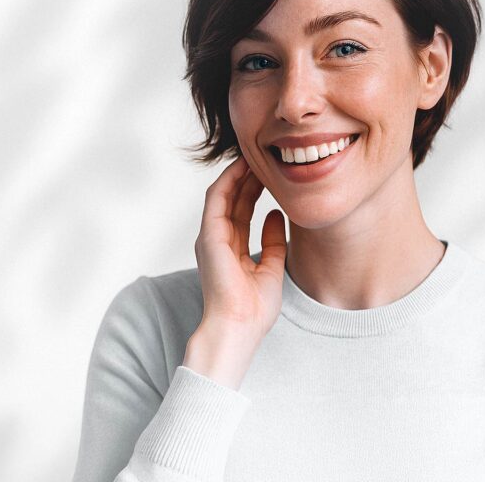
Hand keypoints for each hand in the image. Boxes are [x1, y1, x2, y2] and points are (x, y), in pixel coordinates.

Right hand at [193, 156, 286, 343]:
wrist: (238, 329)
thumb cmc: (254, 310)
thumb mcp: (272, 269)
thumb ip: (273, 242)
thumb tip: (276, 215)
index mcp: (231, 251)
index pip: (242, 212)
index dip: (254, 191)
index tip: (271, 173)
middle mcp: (218, 241)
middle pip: (233, 200)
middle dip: (247, 177)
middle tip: (264, 156)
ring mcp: (211, 238)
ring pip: (223, 195)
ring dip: (238, 174)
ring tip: (254, 155)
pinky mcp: (209, 237)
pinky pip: (216, 201)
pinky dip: (228, 182)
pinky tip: (242, 168)